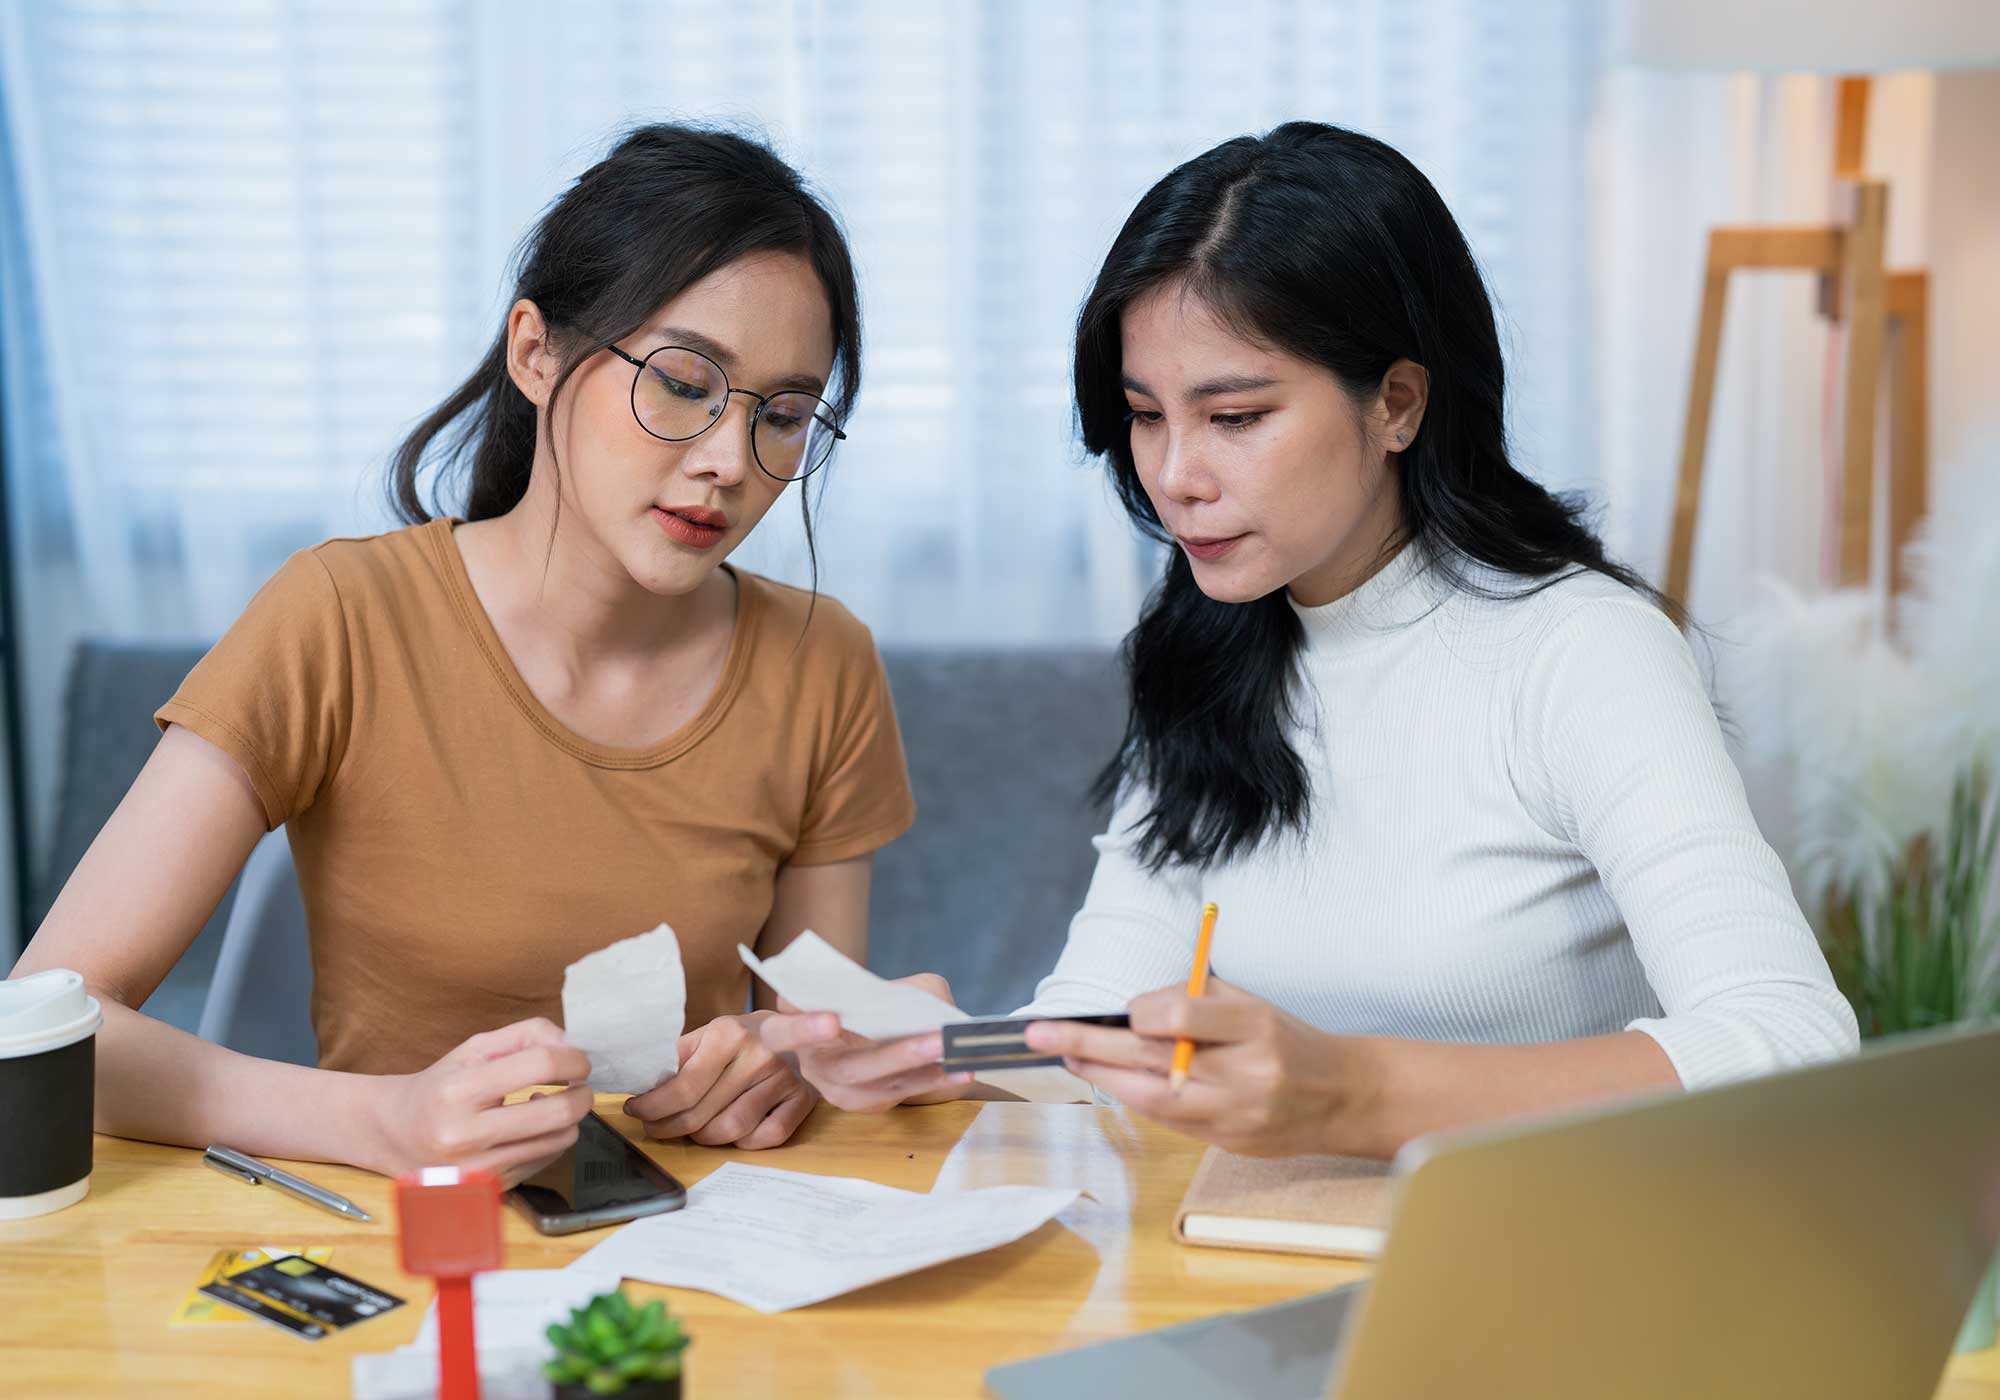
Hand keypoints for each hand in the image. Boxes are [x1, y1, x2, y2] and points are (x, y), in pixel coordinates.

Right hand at [363, 1017, 593, 1186]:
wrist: (394, 1135)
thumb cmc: (439, 1087)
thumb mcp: (473, 1049)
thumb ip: (525, 1036)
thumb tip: (572, 1043)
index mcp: (458, 1092)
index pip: (539, 1066)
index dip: (573, 1060)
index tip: (579, 1061)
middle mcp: (465, 1135)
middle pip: (557, 1112)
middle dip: (582, 1094)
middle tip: (579, 1085)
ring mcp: (477, 1169)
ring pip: (559, 1140)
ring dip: (568, 1119)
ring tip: (549, 1104)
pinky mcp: (489, 1189)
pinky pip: (545, 1161)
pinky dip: (550, 1141)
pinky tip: (531, 1129)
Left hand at [623, 1012, 816, 1149]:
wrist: (797, 1025)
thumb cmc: (739, 1037)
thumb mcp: (705, 1035)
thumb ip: (676, 1059)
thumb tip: (640, 1088)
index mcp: (728, 1034)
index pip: (683, 1088)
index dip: (653, 1107)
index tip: (635, 1110)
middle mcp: (760, 1054)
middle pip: (701, 1115)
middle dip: (669, 1127)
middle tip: (655, 1126)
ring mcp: (784, 1079)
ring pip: (731, 1131)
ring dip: (704, 1138)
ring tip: (694, 1128)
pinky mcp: (802, 1099)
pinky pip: (764, 1138)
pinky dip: (744, 1142)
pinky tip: (734, 1130)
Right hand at [755, 974, 973, 1112]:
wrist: (851, 1033)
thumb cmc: (850, 1000)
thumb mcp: (854, 984)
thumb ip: (883, 988)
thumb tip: (933, 1006)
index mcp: (789, 1030)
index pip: (782, 1031)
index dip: (804, 1028)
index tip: (833, 1019)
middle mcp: (811, 1065)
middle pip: (849, 1068)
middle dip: (898, 1054)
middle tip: (938, 1040)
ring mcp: (838, 1091)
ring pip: (883, 1086)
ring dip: (927, 1070)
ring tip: (961, 1053)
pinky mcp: (866, 1103)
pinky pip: (902, 1094)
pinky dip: (934, 1080)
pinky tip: (962, 1069)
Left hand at [1023, 979, 1372, 1157]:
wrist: (1338, 1097)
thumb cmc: (1284, 1040)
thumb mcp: (1249, 1003)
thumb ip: (1193, 1000)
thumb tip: (1128, 1011)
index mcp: (1255, 1027)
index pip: (1184, 1017)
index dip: (1142, 1012)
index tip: (1125, 1010)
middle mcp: (1245, 1074)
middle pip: (1154, 1059)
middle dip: (1089, 1045)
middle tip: (1041, 1034)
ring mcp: (1235, 1116)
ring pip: (1151, 1099)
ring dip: (1101, 1077)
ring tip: (1064, 1056)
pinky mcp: (1226, 1144)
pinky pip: (1167, 1121)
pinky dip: (1134, 1098)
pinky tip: (1108, 1080)